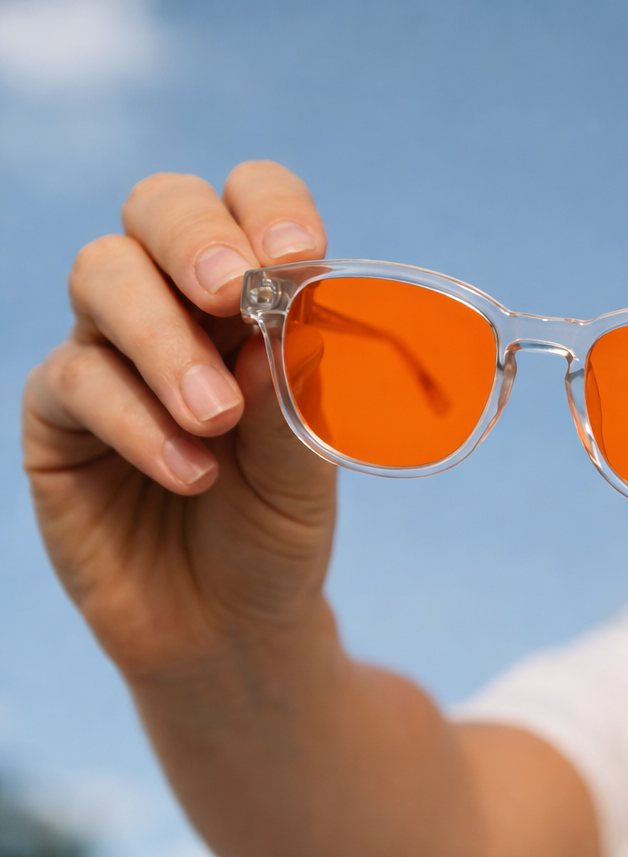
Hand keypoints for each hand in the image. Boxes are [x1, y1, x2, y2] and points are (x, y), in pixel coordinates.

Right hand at [23, 161, 336, 685]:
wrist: (230, 625)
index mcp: (256, 296)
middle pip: (158, 208)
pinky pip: (77, 380)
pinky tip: (190, 473)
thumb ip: (298, 394)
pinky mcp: (58, 413)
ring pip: (104, 276)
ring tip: (218, 418)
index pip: (252, 202)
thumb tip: (288, 315)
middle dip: (194, 238)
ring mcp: (110, 350)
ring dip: (165, 341)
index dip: (270, 208)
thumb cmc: (278, 528)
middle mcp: (177, 304)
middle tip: (231, 292)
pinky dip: (137, 421)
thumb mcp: (310, 469)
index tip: (298, 255)